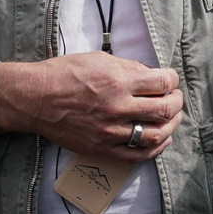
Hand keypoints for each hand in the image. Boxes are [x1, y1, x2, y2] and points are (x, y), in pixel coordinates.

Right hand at [0, 51, 181, 158]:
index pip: (163, 82)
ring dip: (171, 125)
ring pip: (156, 134)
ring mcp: (111, 131)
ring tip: (171, 118)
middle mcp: (118, 107)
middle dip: (177, 101)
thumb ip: (128, 67)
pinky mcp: (103, 148)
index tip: (170, 79)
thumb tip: (151, 75)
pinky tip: (160, 140)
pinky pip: (137, 154)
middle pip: (166, 109)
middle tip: (175, 98)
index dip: (173, 80)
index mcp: (118, 80)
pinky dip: (155, 148)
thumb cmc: (63, 74)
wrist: (35, 99)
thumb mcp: (98, 59)